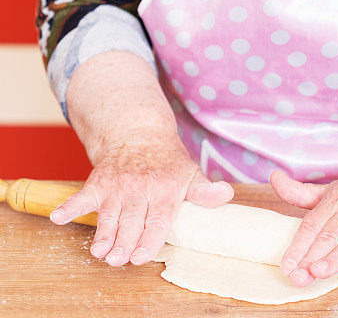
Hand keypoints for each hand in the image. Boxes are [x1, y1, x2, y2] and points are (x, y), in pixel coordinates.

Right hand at [49, 128, 233, 266]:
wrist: (140, 132)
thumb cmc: (168, 161)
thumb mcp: (190, 172)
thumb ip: (205, 191)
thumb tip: (226, 195)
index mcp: (165, 190)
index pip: (158, 218)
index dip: (149, 238)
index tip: (141, 255)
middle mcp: (140, 188)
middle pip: (131, 220)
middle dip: (123, 241)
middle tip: (117, 259)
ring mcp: (118, 185)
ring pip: (109, 214)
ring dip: (102, 232)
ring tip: (99, 251)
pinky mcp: (99, 182)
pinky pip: (82, 196)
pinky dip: (69, 207)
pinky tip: (58, 218)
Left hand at [270, 159, 337, 286]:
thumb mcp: (332, 190)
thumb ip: (302, 193)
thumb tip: (274, 178)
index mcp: (333, 200)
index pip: (311, 225)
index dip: (298, 246)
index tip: (285, 266)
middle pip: (327, 235)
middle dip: (310, 258)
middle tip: (295, 277)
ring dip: (335, 255)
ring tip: (318, 270)